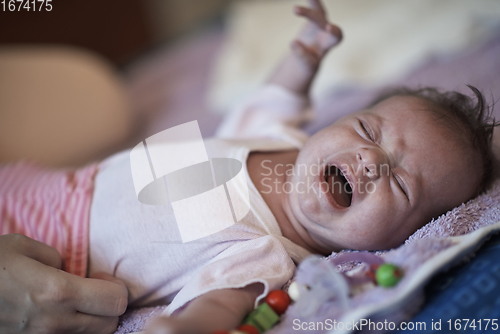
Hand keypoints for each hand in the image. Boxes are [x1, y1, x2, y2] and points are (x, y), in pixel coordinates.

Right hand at [0, 234, 127, 333]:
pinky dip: (72, 331)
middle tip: (94, 291)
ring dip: (92, 321)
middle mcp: (54, 323)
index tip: (104, 279)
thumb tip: (70, 273)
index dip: (117, 289)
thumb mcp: (23, 248)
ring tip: (75, 303)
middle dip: (109, 308)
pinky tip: (58, 315)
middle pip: (109, 325)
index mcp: (58, 293)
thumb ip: (57, 259)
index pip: (116, 302)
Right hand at [292, 0, 341, 69]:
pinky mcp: (314, 20)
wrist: (307, 58)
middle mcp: (327, 31)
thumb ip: (301, 55)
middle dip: (310, 14)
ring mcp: (320, 24)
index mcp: (329, 44)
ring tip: (298, 3)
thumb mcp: (306, 64)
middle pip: (322, 20)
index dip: (334, 31)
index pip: (337, 36)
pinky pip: (314, 8)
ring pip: (319, 11)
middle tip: (295, 9)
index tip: (328, 27)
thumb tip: (293, 42)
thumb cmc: (308, 64)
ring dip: (313, 3)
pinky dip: (312, 2)